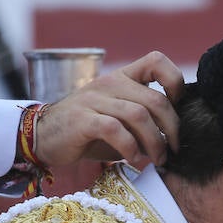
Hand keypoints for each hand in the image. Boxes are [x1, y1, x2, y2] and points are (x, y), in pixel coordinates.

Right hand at [32, 50, 184, 168]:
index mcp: (122, 77)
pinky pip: (115, 130)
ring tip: (157, 159)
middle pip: (156, 100)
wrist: (43, 137)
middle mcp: (110, 82)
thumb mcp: (120, 119)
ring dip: (154, 143)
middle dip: (172, 129)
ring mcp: (94, 99)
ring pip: (139, 116)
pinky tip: (134, 160)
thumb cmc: (89, 132)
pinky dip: (130, 148)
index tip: (178, 109)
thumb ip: (146, 120)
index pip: (156, 61)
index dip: (175, 82)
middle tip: (172, 150)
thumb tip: (177, 136)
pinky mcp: (82, 119)